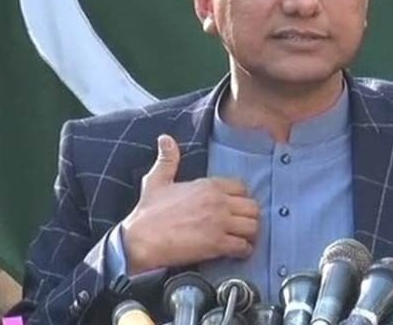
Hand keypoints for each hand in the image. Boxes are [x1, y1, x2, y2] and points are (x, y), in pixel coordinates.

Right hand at [121, 134, 259, 274]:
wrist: (139, 240)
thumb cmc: (147, 212)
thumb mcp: (156, 180)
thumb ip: (167, 159)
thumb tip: (165, 139)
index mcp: (208, 185)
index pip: (242, 188)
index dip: (240, 199)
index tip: (235, 208)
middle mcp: (218, 202)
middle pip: (253, 207)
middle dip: (249, 217)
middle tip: (242, 225)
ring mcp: (219, 223)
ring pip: (253, 226)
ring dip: (250, 234)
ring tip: (242, 238)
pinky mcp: (217, 244)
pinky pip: (243, 247)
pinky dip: (243, 251)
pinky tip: (236, 252)